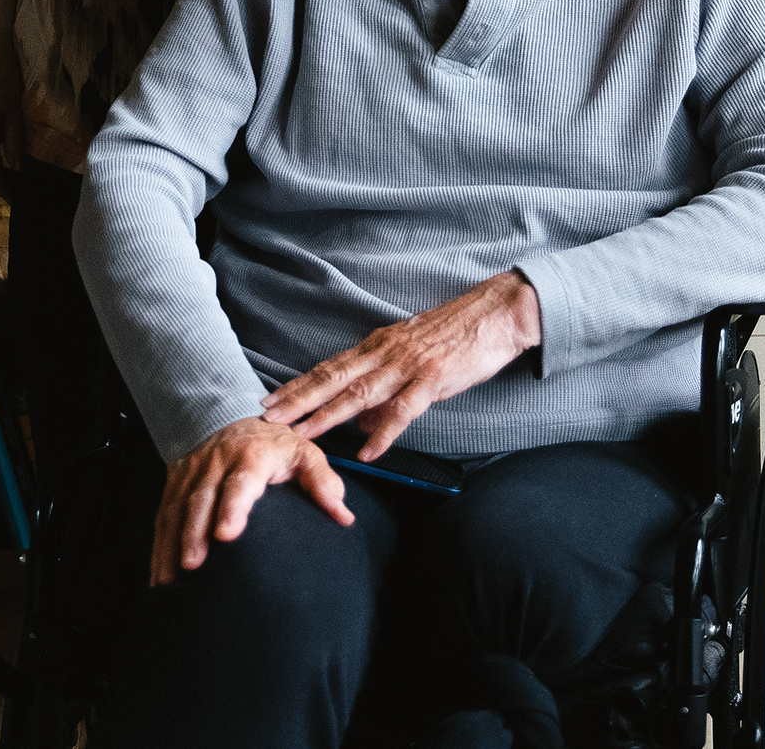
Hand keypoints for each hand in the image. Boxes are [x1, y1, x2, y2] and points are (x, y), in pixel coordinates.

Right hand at [152, 416, 352, 587]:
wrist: (230, 414)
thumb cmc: (273, 441)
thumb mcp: (304, 451)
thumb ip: (323, 482)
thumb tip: (343, 516)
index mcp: (250, 456)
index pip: (240, 482)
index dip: (232, 507)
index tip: (227, 534)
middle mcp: (216, 463)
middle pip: (201, 499)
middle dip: (194, 533)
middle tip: (193, 565)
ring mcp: (192, 473)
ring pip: (177, 508)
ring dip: (172, 543)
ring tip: (171, 578)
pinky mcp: (175, 483)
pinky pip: (164, 515)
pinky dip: (159, 545)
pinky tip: (160, 575)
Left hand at [258, 271, 542, 458]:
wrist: (497, 313)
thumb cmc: (456, 333)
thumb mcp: (411, 352)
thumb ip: (384, 379)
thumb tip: (360, 416)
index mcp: (378, 345)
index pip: (329, 366)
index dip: (298, 385)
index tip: (271, 400)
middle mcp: (385, 353)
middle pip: (333, 378)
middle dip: (298, 400)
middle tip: (268, 417)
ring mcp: (407, 365)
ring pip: (358, 394)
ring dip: (327, 415)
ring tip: (303, 434)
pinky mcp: (433, 379)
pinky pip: (402, 410)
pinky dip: (382, 433)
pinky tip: (367, 452)